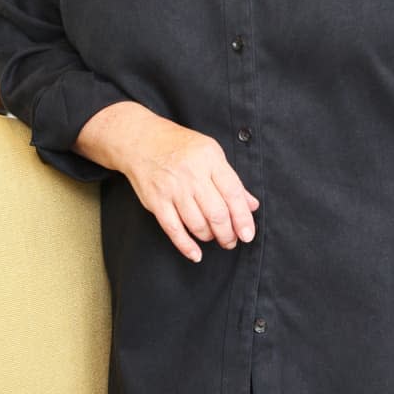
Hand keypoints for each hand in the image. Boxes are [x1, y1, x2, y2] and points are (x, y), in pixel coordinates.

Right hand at [75, 101, 258, 261]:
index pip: (233, 193)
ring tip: (215, 238)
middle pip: (216, 213)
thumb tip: (251, 205)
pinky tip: (196, 253)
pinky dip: (186, 246)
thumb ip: (231, 179)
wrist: (142, 140)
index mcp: (210, 159)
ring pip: (197, 224)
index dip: (243, 218)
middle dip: (228, 234)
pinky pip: (173, 229)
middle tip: (232, 241)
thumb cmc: (180, 145)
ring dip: (210, 237)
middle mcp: (192, 174)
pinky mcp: (156, 201)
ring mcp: (172, 188)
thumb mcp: (211, 153)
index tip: (248, 234)